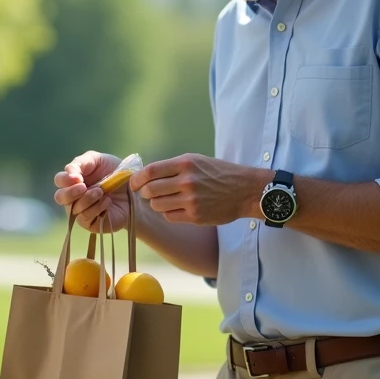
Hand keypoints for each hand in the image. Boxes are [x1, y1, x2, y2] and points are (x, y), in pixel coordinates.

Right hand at [52, 151, 129, 231]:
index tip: (77, 177)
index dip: (65, 179)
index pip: (59, 180)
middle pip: (60, 197)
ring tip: (101, 192)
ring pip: (74, 209)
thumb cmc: (114, 173)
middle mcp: (73, 197)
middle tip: (84, 187)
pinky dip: (96, 208)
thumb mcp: (98, 160)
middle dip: (70, 192)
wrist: (133, 190)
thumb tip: (69, 171)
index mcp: (73, 181)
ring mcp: (81, 211)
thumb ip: (81, 162)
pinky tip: (107, 201)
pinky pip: (86, 219)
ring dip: (87, 199)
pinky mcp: (91, 224)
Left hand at [130, 154, 261, 225]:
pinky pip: (169, 217)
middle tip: (149, 193)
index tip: (134, 183)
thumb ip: (172, 167)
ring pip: (157, 205)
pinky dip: (169, 213)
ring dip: (157, 204)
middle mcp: (187, 181)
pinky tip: (178, 208)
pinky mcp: (195, 216)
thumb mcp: (196, 161)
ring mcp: (191, 200)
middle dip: (145, 193)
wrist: (245, 190)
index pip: (150, 172)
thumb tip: (145, 175)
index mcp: (185, 164)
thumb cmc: (218, 173)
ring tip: (167, 200)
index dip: (137, 179)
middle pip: (149, 191)